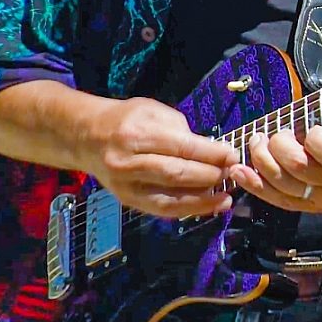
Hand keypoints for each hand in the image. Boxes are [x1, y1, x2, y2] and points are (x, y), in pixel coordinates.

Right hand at [79, 97, 235, 218]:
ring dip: (202, 200)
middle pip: (176, 174)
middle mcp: (128, 162)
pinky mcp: (127, 200)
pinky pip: (160, 209)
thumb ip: (181, 132)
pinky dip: (187, 210)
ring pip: (169, 197)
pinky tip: (207, 207)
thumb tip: (213, 153)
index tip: (233, 156)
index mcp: (136, 134)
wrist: (87, 137)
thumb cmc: (127, 120)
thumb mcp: (154, 112)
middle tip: (233, 174)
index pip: (182, 147)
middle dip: (209, 176)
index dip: (212, 154)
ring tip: (225, 198)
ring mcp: (125, 184)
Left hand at [230, 44, 321, 212]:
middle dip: (280, 146)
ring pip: (284, 183)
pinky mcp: (307, 206)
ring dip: (262, 160)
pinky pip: (276, 199)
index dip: (318, 141)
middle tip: (274, 132)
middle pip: (300, 167)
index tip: (313, 127)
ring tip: (256, 141)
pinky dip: (254, 184)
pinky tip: (239, 169)